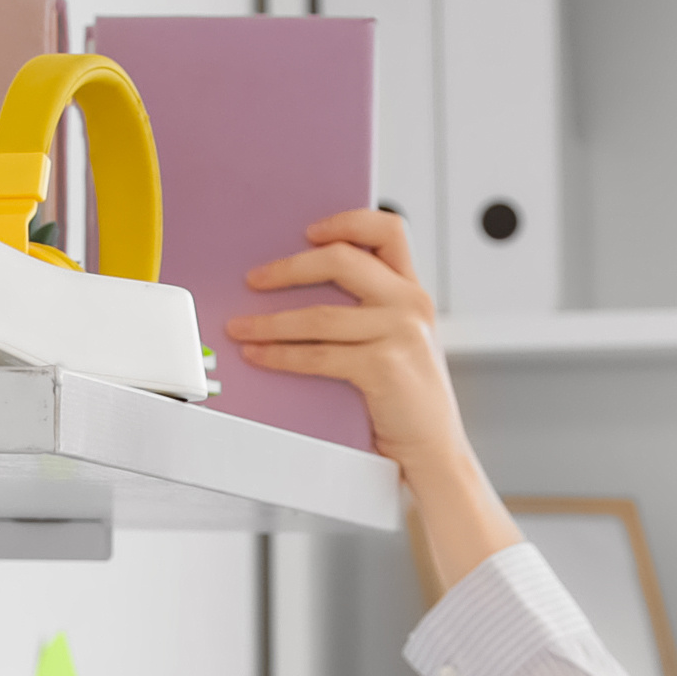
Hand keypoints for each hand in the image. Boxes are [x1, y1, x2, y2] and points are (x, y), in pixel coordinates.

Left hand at [225, 213, 515, 584]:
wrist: (436, 454)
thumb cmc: (409, 405)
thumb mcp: (401, 345)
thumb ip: (371, 314)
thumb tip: (301, 293)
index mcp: (414, 293)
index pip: (388, 230)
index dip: (346, 221)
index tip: (309, 231)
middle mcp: (411, 304)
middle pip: (341, 258)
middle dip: (289, 267)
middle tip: (254, 280)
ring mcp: (400, 333)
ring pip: (319, 313)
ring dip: (270, 320)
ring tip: (240, 327)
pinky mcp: (384, 366)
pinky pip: (318, 354)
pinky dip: (280, 354)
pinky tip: (258, 356)